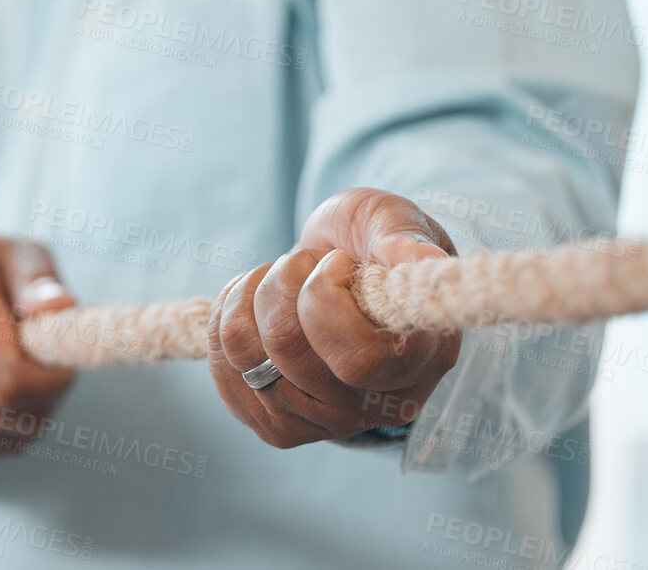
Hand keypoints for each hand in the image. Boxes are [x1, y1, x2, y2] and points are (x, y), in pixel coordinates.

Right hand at [0, 234, 75, 455]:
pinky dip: (8, 429)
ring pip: (4, 438)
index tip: (63, 358)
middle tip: (48, 362)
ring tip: (24, 371)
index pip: (9, 379)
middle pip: (11, 413)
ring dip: (31, 414)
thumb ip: (36, 278)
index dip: (51, 380)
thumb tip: (59, 307)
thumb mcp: (11, 252)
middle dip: (48, 396)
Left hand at [208, 188, 460, 447]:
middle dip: (279, 287)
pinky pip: (227, 379)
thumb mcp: (386, 219)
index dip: (324, 302)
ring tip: (277, 279)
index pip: (358, 361)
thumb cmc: (368, 239)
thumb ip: (401, 236)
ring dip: (248, 302)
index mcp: (423, 359)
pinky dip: (225, 327)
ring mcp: (331, 424)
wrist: (340, 262)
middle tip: (302, 261)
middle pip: (289, 355)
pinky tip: (253, 306)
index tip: (333, 260)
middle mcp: (381, 406)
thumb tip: (422, 257)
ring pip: (249, 364)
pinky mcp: (283, 428)